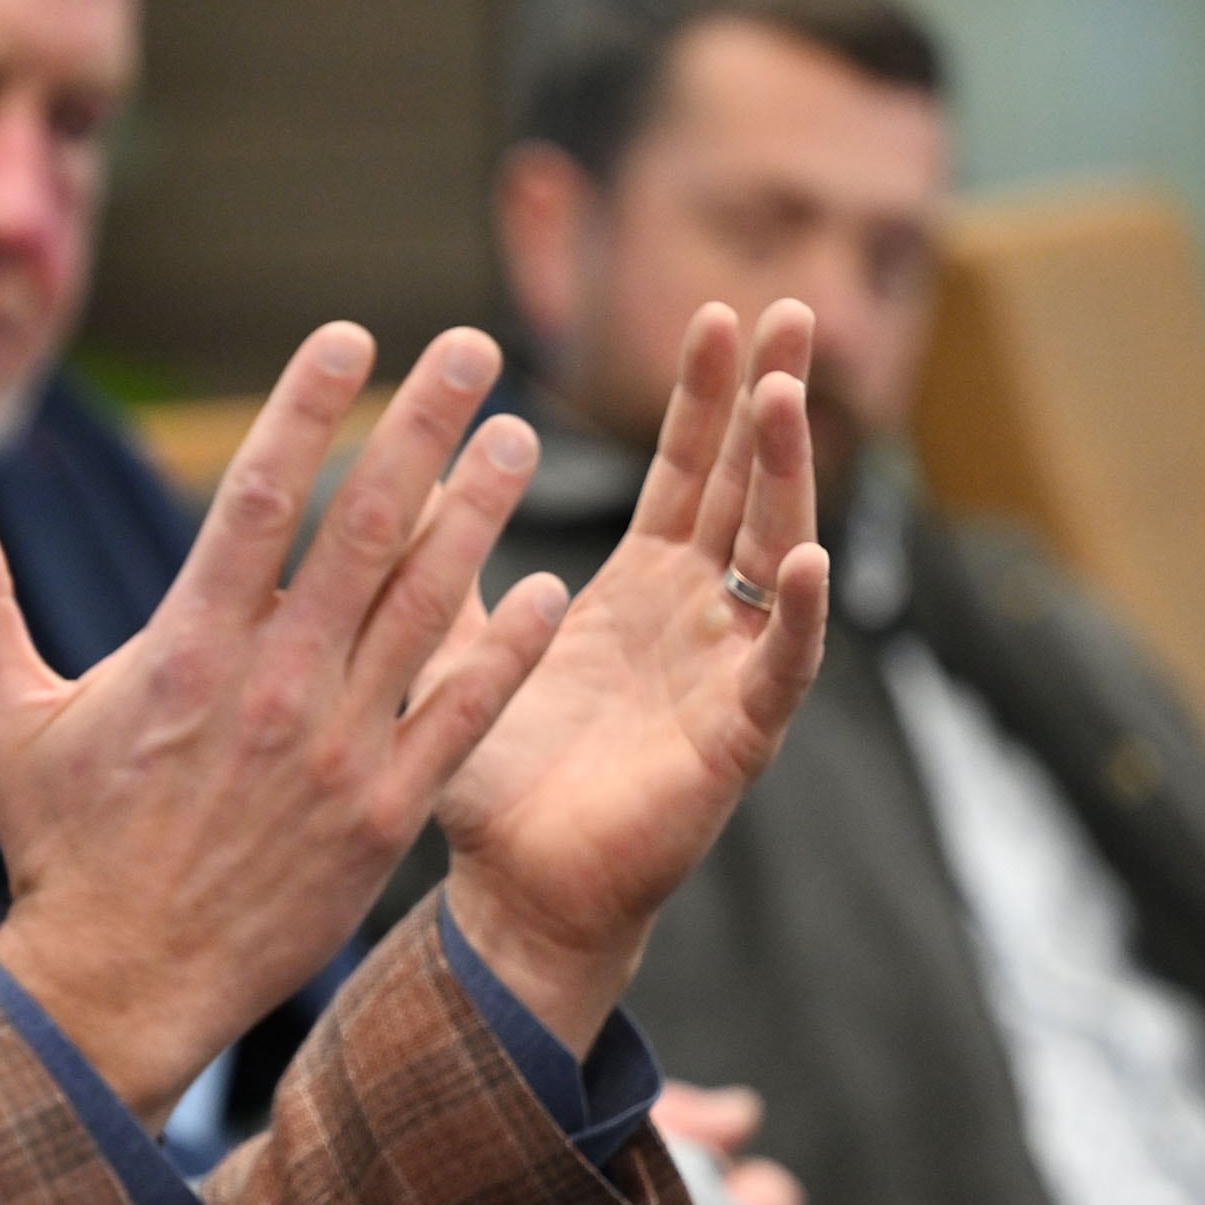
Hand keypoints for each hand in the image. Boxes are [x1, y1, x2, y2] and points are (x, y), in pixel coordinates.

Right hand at [0, 323, 565, 1120]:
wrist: (121, 986)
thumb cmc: (59, 850)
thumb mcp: (2, 721)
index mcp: (185, 648)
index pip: (259, 497)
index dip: (309, 407)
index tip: (352, 338)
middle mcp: (270, 684)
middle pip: (364, 528)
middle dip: (423, 427)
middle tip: (472, 348)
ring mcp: (335, 750)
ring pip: (426, 607)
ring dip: (478, 514)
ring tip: (518, 437)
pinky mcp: (381, 814)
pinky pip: (460, 715)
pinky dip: (506, 652)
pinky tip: (546, 591)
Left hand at [437, 300, 829, 1054]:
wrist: (513, 894)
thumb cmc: (492, 777)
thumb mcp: (457, 643)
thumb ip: (438, 563)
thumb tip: (398, 471)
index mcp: (641, 589)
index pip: (688, 471)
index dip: (705, 396)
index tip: (714, 313)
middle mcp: (698, 619)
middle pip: (748, 489)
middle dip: (771, 402)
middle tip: (794, 309)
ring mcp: (725, 675)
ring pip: (775, 557)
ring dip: (786, 479)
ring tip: (789, 397)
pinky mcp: (733, 744)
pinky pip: (777, 672)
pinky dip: (796, 619)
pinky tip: (806, 561)